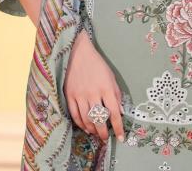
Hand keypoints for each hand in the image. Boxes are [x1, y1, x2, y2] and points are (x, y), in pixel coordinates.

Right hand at [63, 27, 124, 143]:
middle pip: (99, 119)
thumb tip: (120, 112)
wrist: (78, 53)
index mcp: (106, 87)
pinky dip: (80, 124)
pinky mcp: (69, 95)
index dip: (118, 127)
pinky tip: (85, 127)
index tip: (121, 137)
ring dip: (92, 130)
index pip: (114, 112)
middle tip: (106, 138)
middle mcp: (94, 93)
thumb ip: (116, 94)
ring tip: (96, 134)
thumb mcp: (111, 77)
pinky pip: (75, 115)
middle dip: (104, 132)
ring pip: (86, 119)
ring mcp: (80, 95)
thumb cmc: (98, 64)